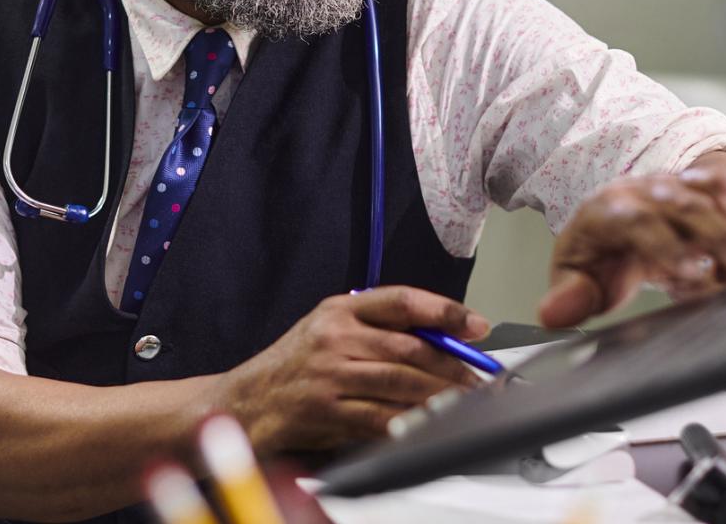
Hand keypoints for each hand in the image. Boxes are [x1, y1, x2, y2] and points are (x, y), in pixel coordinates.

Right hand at [212, 286, 491, 455]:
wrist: (246, 401)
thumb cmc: (294, 367)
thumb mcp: (330, 330)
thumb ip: (376, 329)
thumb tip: (441, 338)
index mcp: (339, 309)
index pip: (400, 301)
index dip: (445, 310)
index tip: (476, 325)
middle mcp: (334, 336)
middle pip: (408, 347)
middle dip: (452, 365)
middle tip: (478, 379)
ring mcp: (329, 373)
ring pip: (399, 382)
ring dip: (439, 395)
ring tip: (463, 403)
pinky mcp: (326, 409)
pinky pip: (378, 415)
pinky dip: (408, 421)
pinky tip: (427, 424)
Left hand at [538, 164, 725, 327]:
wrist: (613, 216)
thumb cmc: (598, 253)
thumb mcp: (577, 278)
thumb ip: (569, 297)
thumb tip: (552, 314)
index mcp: (606, 211)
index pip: (636, 221)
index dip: (663, 245)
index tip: (687, 275)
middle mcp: (641, 192)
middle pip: (681, 208)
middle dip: (714, 241)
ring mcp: (670, 186)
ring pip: (707, 201)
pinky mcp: (695, 187)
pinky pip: (723, 188)